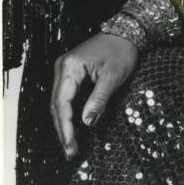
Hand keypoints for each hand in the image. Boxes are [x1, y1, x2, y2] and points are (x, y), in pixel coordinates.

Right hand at [51, 32, 137, 159]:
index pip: (62, 103)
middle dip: (63, 130)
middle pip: (56, 105)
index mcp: (70, 67)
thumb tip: (87, 122)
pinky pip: (65, 97)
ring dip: (64, 124)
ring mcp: (65, 70)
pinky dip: (68, 114)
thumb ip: (99, 100)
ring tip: (70, 146)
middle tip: (70, 152)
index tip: (70, 145)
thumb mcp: (113, 76)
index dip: (65, 126)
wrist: (127, 32)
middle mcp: (62, 68)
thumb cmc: (121, 50)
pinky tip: (73, 128)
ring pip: (59, 103)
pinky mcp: (71, 73)